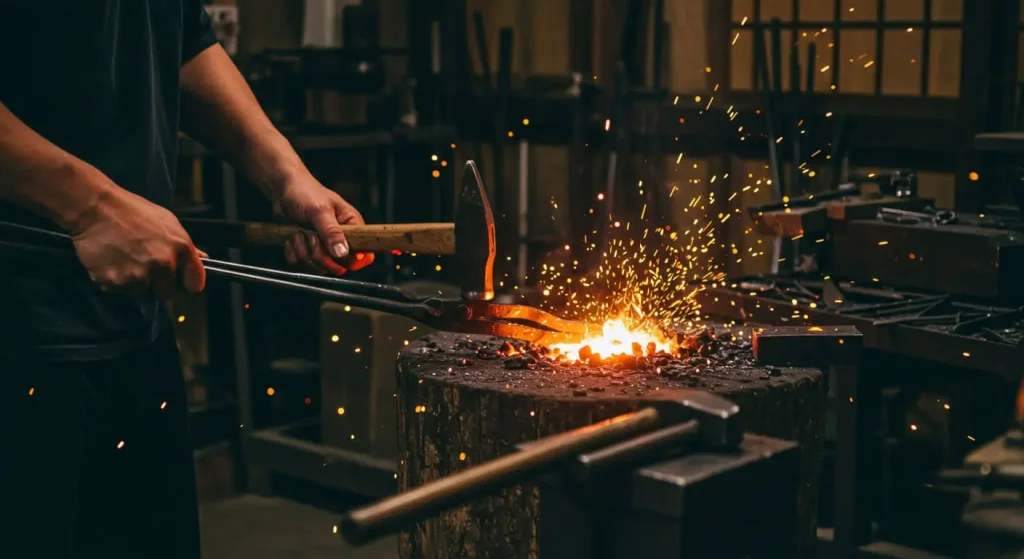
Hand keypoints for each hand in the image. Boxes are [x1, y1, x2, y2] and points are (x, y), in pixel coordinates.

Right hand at [71, 188, 205, 298]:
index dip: (187, 283)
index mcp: (180, 248)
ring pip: (141, 291)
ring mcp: (138, 275)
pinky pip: (117, 289)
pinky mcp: (114, 282)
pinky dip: (113, 279)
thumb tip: (203, 258)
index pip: (195, 282)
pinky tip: (110, 261)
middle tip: (144, 267)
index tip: (182, 283)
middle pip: (167, 293)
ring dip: (133, 281)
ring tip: (124, 258)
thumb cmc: (132, 211)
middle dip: (158, 284)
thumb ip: (185, 245)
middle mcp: (162, 264)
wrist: (94, 208)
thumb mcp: (167, 221)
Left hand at [271, 174, 373, 274]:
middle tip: (311, 237)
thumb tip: (343, 253)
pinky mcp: (307, 251)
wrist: (283, 189)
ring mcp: (324, 247)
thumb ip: (332, 232)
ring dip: (303, 251)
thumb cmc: (305, 192)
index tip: (337, 254)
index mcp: (352, 226)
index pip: (364, 254)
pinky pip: (301, 264)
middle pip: (339, 266)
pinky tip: (292, 237)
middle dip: (320, 255)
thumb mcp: (320, 211)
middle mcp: (340, 239)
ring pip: (318, 267)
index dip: (353, 260)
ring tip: (299, 232)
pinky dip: (293, 252)